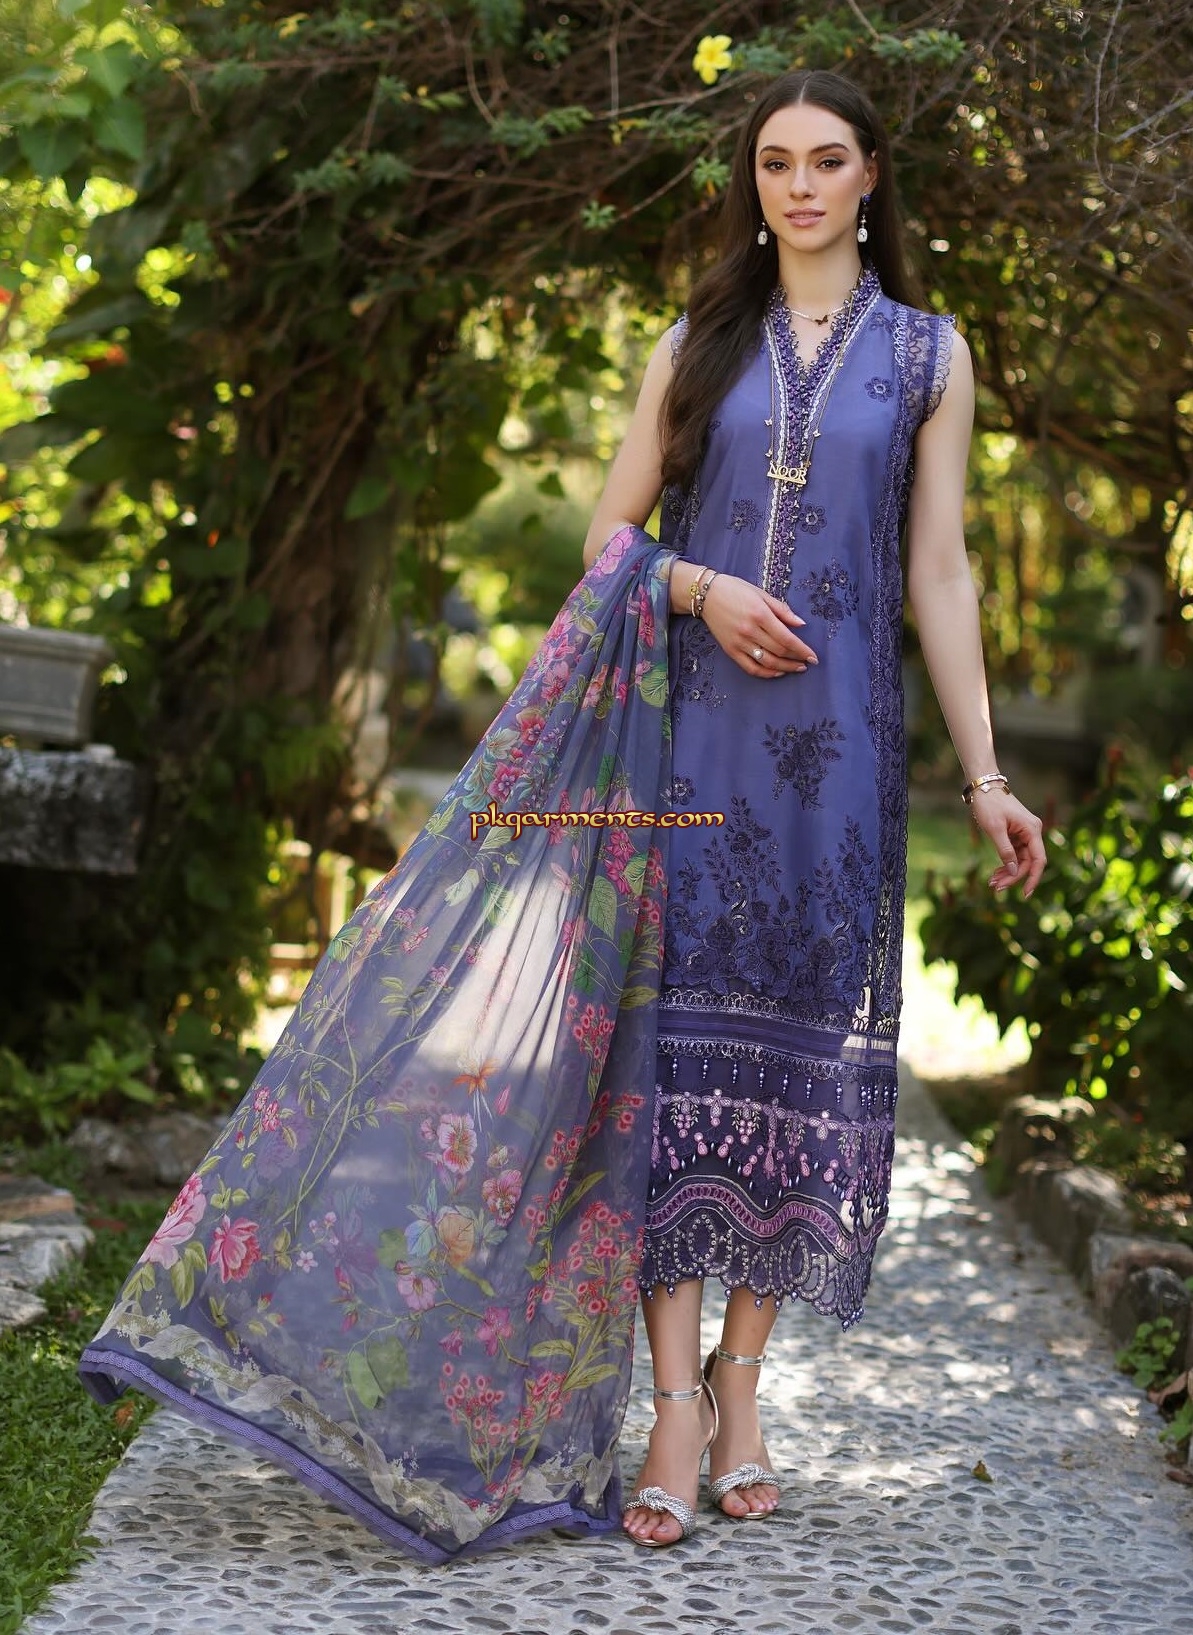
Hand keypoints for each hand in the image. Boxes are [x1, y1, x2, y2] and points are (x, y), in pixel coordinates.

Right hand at [700, 574, 817, 676]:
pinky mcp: (730, 650)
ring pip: (767, 662)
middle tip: (807, 661)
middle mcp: (749, 630)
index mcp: (760, 614)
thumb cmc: (735, 590)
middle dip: (796, 659)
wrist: (706, 595)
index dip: (802, 650)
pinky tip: (777, 672)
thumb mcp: (761, 594)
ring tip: (796, 668)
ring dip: (785, 668)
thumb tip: (801, 624)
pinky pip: (750, 667)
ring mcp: (739, 642)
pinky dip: (766, 673)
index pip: (786, 638)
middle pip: (779, 651)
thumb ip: (782, 610)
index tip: (813, 656)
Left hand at [968, 789, 1045, 897]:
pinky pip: (1014, 854)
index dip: (1033, 878)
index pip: (1038, 860)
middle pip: (1027, 862)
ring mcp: (1024, 834)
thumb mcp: (994, 829)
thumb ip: (1005, 850)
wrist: (983, 786)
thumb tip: (1013, 870)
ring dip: (1007, 873)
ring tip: (992, 883)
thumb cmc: (989, 804)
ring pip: (1020, 860)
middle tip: (995, 888)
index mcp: (1032, 830)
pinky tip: (995, 874)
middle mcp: (1032, 832)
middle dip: (1013, 877)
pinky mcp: (1015, 835)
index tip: (1025, 894)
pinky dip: (1005, 864)